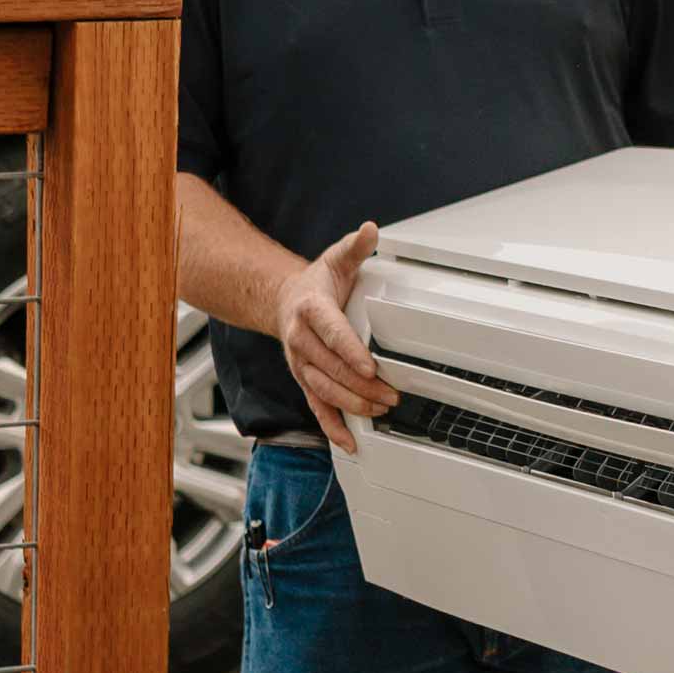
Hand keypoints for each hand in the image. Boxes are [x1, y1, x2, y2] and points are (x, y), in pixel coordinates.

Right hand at [273, 221, 399, 450]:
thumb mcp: (336, 260)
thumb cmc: (316, 284)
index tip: (369, 365)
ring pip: (324, 390)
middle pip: (330, 367)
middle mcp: (301, 340)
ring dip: (352, 404)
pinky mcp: (305, 380)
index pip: (331, 332)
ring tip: (380, 410)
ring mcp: (301, 364)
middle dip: (361, 384)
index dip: (349, 350)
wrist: (283, 302)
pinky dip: (332, 427)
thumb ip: (355, 247)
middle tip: (390, 393)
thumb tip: (371, 230)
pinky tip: (349, 442)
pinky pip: (316, 407)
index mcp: (310, 310)